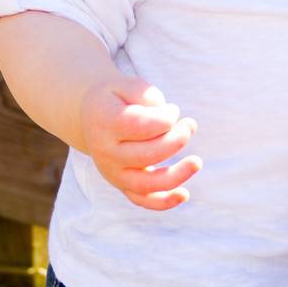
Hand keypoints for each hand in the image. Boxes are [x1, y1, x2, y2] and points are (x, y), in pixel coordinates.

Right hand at [79, 78, 201, 210]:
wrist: (90, 115)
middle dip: (177, 140)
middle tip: (189, 125)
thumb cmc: (117, 98)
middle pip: (147, 155)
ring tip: (197, 162)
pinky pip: (142, 200)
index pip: (142, 127)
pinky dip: (164, 202)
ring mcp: (112, 172)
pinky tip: (184, 194)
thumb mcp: (128, 84)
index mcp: (105, 123)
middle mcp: (106, 152)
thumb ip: (147, 96)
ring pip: (146, 184)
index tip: (173, 109)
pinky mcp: (121, 184)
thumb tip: (169, 119)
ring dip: (176, 175)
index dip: (167, 117)